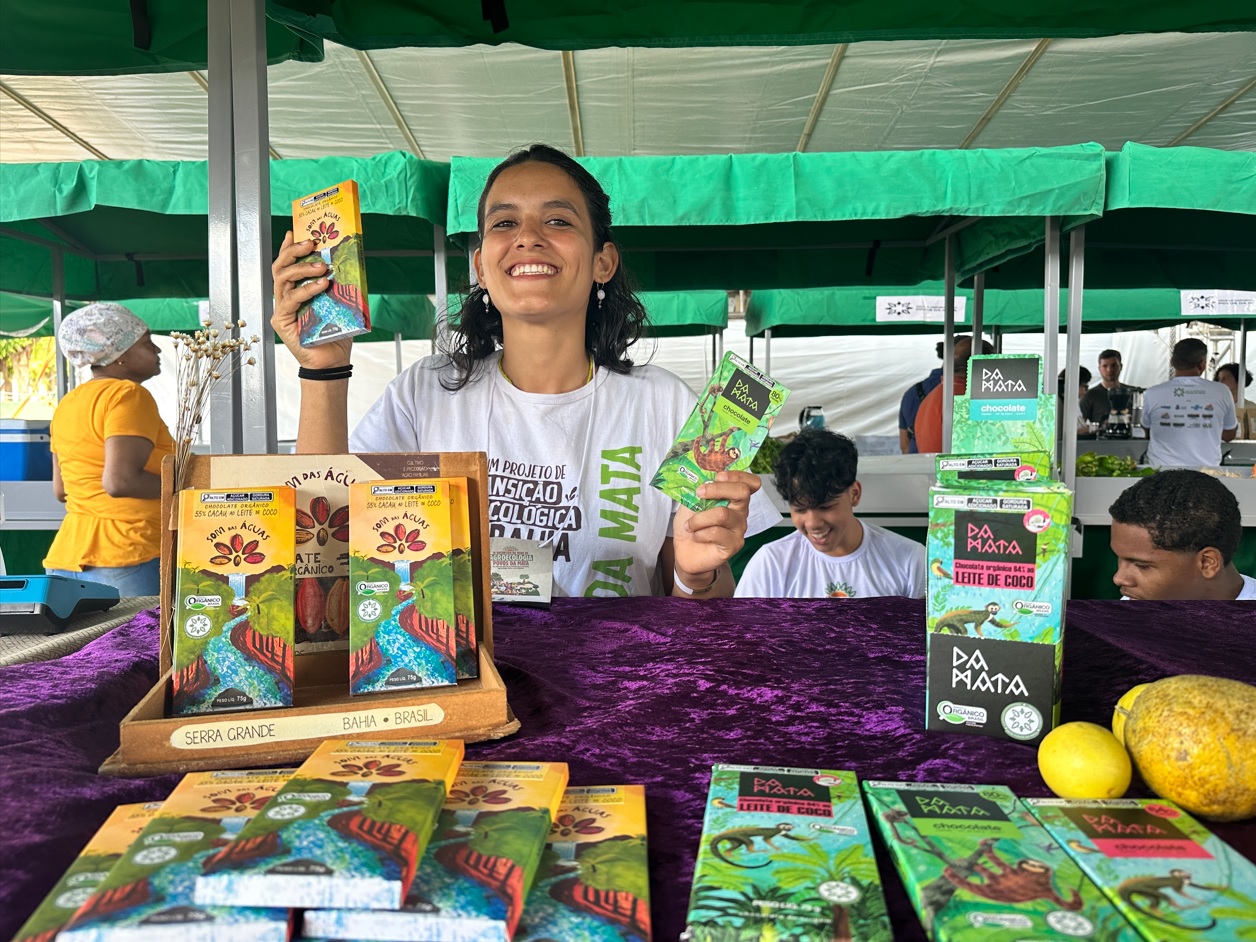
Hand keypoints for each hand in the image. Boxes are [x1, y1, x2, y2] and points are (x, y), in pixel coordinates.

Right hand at [271, 230, 353, 368]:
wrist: (333, 359)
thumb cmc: (335, 332)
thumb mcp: (338, 302)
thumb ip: (337, 284)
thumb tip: (348, 262)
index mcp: (296, 290)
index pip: (287, 263)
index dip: (288, 246)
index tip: (294, 230)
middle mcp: (285, 297)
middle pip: (280, 266)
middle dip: (293, 251)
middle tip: (311, 242)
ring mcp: (281, 308)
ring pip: (282, 279)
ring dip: (302, 268)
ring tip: (321, 266)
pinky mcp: (282, 320)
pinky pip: (290, 299)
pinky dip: (306, 289)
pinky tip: (322, 284)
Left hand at [672, 470, 759, 583]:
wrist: (686, 550)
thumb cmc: (691, 523)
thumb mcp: (691, 501)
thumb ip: (699, 488)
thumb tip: (700, 476)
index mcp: (733, 498)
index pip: (750, 482)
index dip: (738, 475)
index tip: (717, 475)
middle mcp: (740, 511)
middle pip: (742, 492)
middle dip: (717, 489)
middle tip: (699, 493)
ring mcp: (738, 529)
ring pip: (723, 514)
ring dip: (699, 518)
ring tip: (689, 525)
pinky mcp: (733, 545)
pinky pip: (717, 533)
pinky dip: (700, 533)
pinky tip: (695, 536)